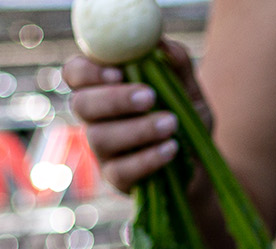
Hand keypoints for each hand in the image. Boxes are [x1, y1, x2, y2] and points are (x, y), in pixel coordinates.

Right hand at [62, 39, 210, 193]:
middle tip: (150, 97)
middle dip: (114, 99)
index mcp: (103, 89)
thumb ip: (178, 66)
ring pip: (100, 137)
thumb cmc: (186, 121)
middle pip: (81, 104)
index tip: (117, 72)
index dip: (87, 71)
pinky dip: (147, 158)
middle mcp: (95, 118)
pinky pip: (121, 170)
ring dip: (137, 129)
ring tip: (172, 124)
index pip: (75, 74)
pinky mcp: (116, 179)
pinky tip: (171, 149)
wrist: (201, 167)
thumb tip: (162, 43)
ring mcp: (103, 151)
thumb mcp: (189, 91)